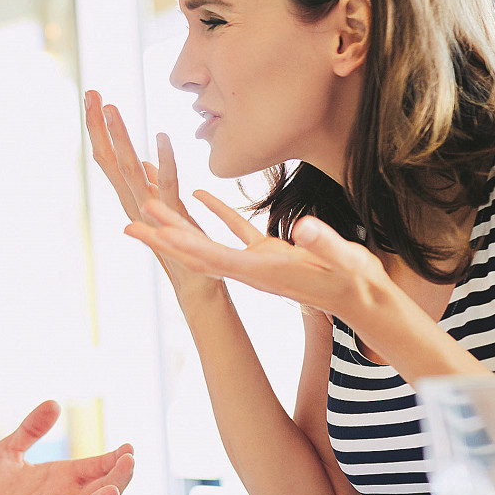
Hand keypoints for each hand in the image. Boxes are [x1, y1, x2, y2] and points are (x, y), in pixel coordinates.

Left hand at [0, 401, 134, 494]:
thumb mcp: (8, 450)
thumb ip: (30, 428)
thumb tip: (53, 403)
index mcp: (64, 477)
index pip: (98, 466)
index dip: (116, 458)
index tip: (128, 448)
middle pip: (104, 488)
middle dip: (120, 476)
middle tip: (128, 462)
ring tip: (112, 489)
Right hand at [84, 90, 219, 299]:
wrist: (198, 285)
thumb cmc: (184, 245)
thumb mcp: (167, 208)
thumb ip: (154, 183)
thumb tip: (147, 161)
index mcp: (133, 198)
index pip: (109, 158)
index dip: (100, 129)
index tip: (94, 99)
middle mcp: (135, 203)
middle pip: (110, 159)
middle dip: (101, 125)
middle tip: (92, 93)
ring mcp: (152, 211)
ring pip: (130, 169)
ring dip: (119, 137)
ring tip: (112, 108)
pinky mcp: (174, 218)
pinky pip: (168, 185)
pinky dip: (164, 160)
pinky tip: (162, 136)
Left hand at [127, 191, 390, 323]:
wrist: (365, 301)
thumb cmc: (356, 282)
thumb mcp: (344, 261)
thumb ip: (323, 244)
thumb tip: (303, 230)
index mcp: (262, 271)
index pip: (213, 257)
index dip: (182, 244)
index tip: (154, 233)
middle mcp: (250, 269)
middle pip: (196, 253)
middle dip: (163, 238)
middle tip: (129, 222)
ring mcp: (256, 262)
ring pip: (207, 241)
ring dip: (178, 224)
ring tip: (150, 202)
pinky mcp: (268, 252)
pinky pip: (234, 229)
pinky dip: (214, 211)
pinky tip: (198, 193)